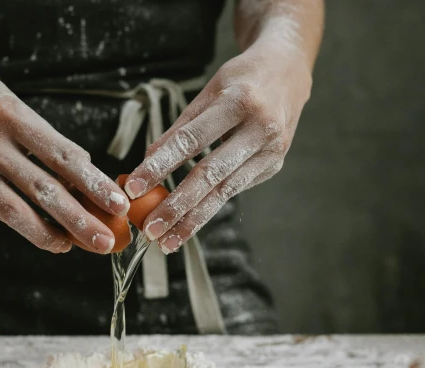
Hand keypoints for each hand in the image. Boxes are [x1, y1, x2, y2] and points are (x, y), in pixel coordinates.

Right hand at [0, 62, 129, 253]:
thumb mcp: (20, 109)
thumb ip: (49, 143)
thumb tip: (85, 177)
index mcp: (14, 117)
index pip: (62, 156)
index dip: (93, 183)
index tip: (118, 203)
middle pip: (43, 189)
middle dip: (79, 218)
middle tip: (106, 240)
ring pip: (18, 210)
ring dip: (54, 232)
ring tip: (81, 246)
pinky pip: (2, 214)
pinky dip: (31, 229)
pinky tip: (54, 240)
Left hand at [123, 43, 312, 253]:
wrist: (289, 70)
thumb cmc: (241, 79)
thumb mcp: (209, 92)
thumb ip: (180, 128)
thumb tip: (148, 160)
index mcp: (240, 102)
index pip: (191, 141)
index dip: (160, 167)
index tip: (134, 188)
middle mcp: (260, 128)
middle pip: (210, 175)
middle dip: (177, 206)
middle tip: (150, 229)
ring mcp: (271, 151)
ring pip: (224, 192)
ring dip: (193, 220)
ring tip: (168, 241)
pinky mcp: (273, 166)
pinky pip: (234, 189)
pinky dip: (209, 208)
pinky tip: (188, 223)